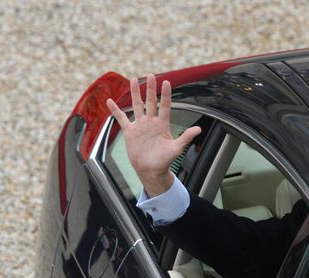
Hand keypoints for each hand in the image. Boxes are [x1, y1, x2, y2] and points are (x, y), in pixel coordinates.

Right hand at [106, 74, 201, 196]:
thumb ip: (185, 137)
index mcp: (163, 125)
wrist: (150, 170)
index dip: (166, 95)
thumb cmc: (164, 161)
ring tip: (134, 80)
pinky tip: (110, 101)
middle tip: (151, 75)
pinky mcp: (130, 132)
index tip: (166, 82)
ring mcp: (140, 125)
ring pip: (137, 106)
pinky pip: (122, 118)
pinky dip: (116, 110)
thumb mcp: (176, 149)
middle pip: (151, 102)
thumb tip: (198, 129)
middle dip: (150, 89)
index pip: (165, 106)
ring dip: (135, 93)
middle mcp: (151, 122)